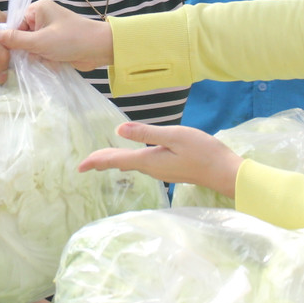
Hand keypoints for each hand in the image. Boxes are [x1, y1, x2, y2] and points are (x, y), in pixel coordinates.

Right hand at [0, 0, 113, 70]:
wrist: (101, 49)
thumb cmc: (72, 40)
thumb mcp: (40, 41)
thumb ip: (15, 40)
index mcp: (39, 8)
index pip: (15, 23)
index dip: (12, 38)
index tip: (11, 52)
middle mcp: (43, 17)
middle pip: (22, 36)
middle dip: (26, 50)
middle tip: (33, 57)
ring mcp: (50, 31)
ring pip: (31, 47)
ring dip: (36, 57)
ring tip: (46, 59)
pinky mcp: (56, 44)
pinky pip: (42, 52)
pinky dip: (45, 59)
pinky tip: (52, 63)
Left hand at [78, 122, 242, 198]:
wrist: (225, 172)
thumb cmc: (203, 151)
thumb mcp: (174, 136)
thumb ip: (146, 133)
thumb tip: (118, 130)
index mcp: (148, 161)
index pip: (116, 160)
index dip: (96, 161)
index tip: (79, 167)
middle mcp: (151, 169)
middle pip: (120, 165)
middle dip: (101, 163)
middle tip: (84, 165)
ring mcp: (161, 171)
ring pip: (130, 166)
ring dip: (114, 162)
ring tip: (100, 161)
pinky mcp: (169, 170)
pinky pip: (141, 165)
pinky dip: (129, 162)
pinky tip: (129, 160)